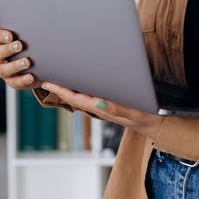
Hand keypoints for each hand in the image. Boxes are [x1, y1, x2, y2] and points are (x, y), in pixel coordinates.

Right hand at [0, 20, 37, 89]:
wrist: (37, 62)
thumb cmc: (29, 42)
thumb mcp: (26, 32)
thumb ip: (23, 23)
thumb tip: (25, 8)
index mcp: (0, 42)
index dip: (0, 36)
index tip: (10, 35)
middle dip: (8, 49)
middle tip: (20, 45)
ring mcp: (5, 71)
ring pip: (4, 70)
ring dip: (15, 65)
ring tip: (27, 61)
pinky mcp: (13, 82)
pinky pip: (16, 83)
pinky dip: (24, 80)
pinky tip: (32, 76)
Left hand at [41, 82, 162, 139]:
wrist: (152, 122)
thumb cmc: (142, 115)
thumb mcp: (130, 111)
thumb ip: (114, 107)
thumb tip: (97, 102)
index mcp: (100, 107)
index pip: (74, 98)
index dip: (60, 90)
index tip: (47, 82)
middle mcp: (97, 106)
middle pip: (73, 97)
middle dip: (59, 87)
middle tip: (46, 76)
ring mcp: (101, 105)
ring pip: (79, 96)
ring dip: (67, 87)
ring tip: (57, 76)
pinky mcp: (107, 102)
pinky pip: (88, 95)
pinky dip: (79, 87)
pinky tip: (78, 81)